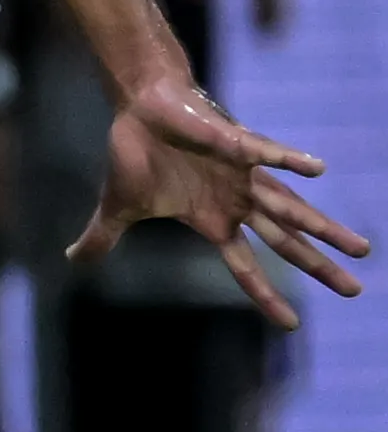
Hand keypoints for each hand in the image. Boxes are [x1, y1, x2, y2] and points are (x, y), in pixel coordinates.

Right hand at [70, 70, 369, 327]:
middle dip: (321, 266)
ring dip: (324, 227)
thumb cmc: (137, 153)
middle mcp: (237, 201)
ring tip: (361, 249)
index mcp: (213, 220)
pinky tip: (318, 171)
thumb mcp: (119, 207)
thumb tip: (72, 260)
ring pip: (291, 208)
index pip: (246, 266)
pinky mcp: (235, 144)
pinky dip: (290, 162)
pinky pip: (266, 155)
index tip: (292, 324)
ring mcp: (242, 174)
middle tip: (356, 292)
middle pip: (285, 241)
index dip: (267, 295)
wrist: (141, 107)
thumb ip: (104, 237)